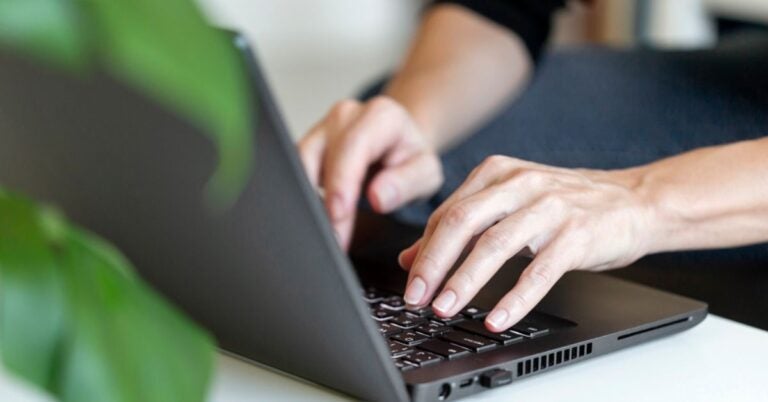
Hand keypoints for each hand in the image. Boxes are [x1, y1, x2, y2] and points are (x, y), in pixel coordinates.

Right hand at [298, 96, 443, 249]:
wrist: (400, 146)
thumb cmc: (412, 159)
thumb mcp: (426, 173)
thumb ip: (406, 183)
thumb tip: (377, 197)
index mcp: (380, 116)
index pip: (354, 146)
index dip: (342, 182)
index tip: (338, 216)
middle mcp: (346, 116)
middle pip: (322, 155)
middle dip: (324, 201)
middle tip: (331, 239)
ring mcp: (323, 128)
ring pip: (300, 162)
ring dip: (308, 200)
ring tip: (322, 232)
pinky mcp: (310, 145)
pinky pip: (296, 169)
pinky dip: (303, 196)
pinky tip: (314, 219)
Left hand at [399, 155, 653, 331]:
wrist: (633, 200)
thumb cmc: (566, 205)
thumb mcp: (508, 205)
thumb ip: (462, 226)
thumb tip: (411, 257)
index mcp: (496, 173)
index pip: (446, 214)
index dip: (423, 251)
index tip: (410, 283)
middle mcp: (518, 184)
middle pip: (461, 222)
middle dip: (433, 264)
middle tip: (416, 297)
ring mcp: (548, 207)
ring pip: (495, 245)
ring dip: (464, 281)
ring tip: (445, 308)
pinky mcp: (576, 235)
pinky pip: (539, 272)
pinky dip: (515, 298)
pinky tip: (497, 318)